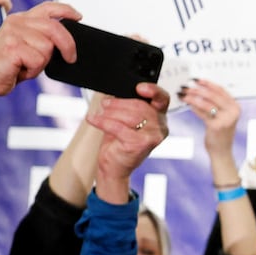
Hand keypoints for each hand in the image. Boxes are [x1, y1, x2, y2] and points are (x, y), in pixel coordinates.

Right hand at [0, 0, 80, 98]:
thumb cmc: (10, 64)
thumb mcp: (28, 46)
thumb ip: (43, 38)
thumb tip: (69, 41)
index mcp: (21, 19)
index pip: (48, 7)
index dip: (66, 10)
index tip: (78, 17)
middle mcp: (16, 22)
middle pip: (55, 28)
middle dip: (68, 45)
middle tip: (70, 58)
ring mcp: (12, 33)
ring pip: (47, 47)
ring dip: (42, 62)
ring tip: (28, 65)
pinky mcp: (11, 47)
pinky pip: (38, 60)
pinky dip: (34, 70)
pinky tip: (21, 70)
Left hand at [88, 83, 169, 203]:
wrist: (115, 166)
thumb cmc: (120, 142)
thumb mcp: (126, 120)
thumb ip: (128, 106)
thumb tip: (115, 93)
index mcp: (160, 117)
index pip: (162, 99)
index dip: (153, 90)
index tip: (139, 88)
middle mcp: (161, 127)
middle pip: (140, 106)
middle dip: (118, 103)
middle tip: (104, 104)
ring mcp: (153, 137)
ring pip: (130, 116)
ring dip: (109, 113)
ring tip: (99, 114)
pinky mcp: (141, 144)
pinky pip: (118, 127)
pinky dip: (102, 122)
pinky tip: (93, 119)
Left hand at [179, 78, 241, 156]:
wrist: (222, 150)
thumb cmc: (220, 132)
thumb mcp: (223, 115)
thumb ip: (217, 103)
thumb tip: (200, 89)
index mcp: (235, 107)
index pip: (221, 90)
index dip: (208, 83)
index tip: (197, 80)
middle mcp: (233, 112)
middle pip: (213, 95)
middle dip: (197, 89)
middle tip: (186, 87)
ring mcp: (225, 119)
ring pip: (206, 103)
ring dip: (193, 98)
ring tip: (184, 95)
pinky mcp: (216, 126)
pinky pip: (202, 113)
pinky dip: (194, 107)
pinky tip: (188, 104)